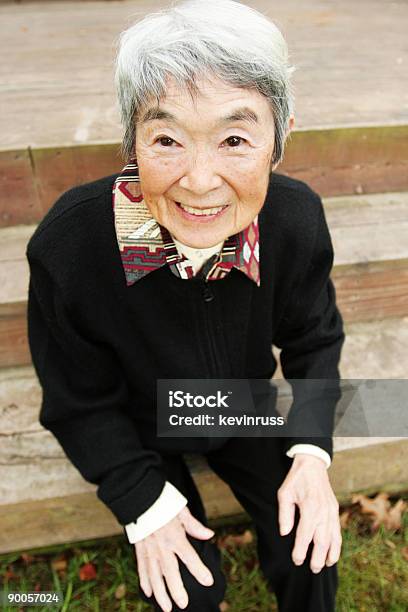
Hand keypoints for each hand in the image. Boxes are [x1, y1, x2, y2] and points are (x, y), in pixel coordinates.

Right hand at [134, 506, 214, 610]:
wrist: (139, 498)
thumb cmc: (163, 502)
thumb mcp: (181, 510)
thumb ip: (194, 526)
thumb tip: (209, 535)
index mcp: (174, 535)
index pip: (189, 556)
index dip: (199, 569)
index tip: (208, 581)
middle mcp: (161, 545)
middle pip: (169, 571)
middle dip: (176, 589)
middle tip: (183, 605)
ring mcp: (148, 549)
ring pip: (154, 575)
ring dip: (160, 593)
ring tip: (166, 608)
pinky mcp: (139, 549)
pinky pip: (141, 568)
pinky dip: (144, 581)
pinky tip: (148, 593)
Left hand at [277, 453, 341, 572]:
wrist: (312, 464)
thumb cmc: (296, 480)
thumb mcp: (284, 493)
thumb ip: (285, 514)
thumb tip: (285, 533)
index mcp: (310, 508)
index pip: (305, 536)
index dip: (300, 550)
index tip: (296, 560)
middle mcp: (323, 512)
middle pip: (322, 541)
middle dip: (317, 558)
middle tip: (312, 569)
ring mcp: (331, 512)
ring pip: (333, 539)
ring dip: (330, 554)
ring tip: (324, 565)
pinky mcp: (335, 510)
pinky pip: (338, 531)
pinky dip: (337, 544)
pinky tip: (333, 553)